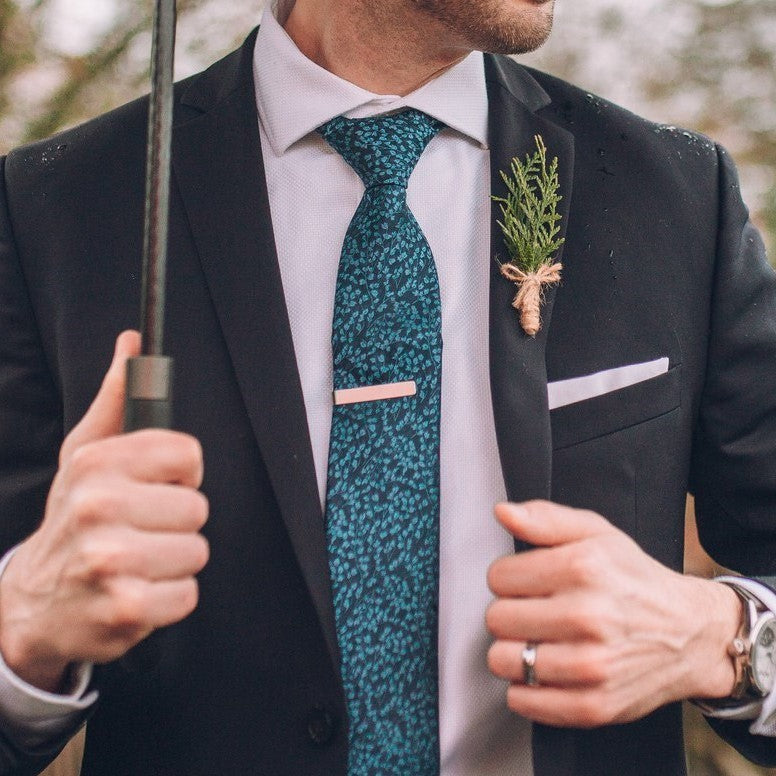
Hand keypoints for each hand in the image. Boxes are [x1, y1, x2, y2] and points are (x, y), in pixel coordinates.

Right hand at [0, 331, 208, 691]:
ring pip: (196, 552)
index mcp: (96, 464)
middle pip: (197, 507)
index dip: (180, 476)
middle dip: (175, 524)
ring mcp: (109, 560)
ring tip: (137, 563)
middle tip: (140, 532)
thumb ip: (116, 401)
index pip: (187, 455)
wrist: (33, 601)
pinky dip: (169, 600)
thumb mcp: (85, 456)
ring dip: (173, 562)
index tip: (158, 488)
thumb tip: (133, 343)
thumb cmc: (74, 519)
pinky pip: (187, 595)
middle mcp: (98, 507)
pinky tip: (136, 592)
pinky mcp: (124, 608)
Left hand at [485, 501, 741, 726]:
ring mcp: (591, 665)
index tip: (530, 583)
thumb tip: (503, 511)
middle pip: (497, 619)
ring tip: (540, 641)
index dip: (510, 578)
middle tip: (538, 612)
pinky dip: (525, 688)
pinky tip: (546, 670)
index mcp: (584, 568)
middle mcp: (588, 616)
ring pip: (503, 660)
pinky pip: (522, 700)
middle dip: (511, 613)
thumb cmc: (635, 580)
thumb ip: (544, 519)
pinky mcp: (594, 705)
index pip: (498, 578)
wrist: (691, 634)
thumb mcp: (596, 533)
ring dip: (514, 652)